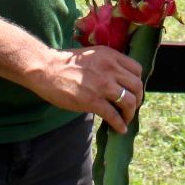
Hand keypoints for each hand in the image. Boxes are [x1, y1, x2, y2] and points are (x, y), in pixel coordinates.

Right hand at [26, 46, 143, 133]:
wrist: (46, 69)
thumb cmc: (66, 63)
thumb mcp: (92, 55)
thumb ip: (107, 64)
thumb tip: (119, 81)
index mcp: (110, 55)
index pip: (136, 69)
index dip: (137, 82)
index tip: (132, 91)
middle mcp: (110, 68)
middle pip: (137, 86)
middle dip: (138, 99)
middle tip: (132, 107)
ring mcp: (102, 85)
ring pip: (129, 101)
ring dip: (130, 113)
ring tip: (125, 119)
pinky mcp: (92, 101)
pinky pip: (114, 115)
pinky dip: (119, 124)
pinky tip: (119, 129)